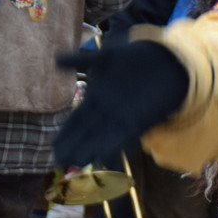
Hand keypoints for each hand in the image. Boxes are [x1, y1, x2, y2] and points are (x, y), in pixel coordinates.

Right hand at [54, 40, 188, 167]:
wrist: (163, 59)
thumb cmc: (133, 58)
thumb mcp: (104, 57)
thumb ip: (81, 61)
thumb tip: (55, 61)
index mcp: (97, 98)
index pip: (77, 120)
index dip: (66, 134)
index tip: (54, 147)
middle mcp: (109, 110)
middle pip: (88, 132)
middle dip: (76, 145)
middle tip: (61, 160)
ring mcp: (126, 116)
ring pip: (104, 136)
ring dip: (92, 148)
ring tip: (78, 161)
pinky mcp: (144, 118)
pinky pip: (127, 133)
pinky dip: (115, 142)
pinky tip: (104, 152)